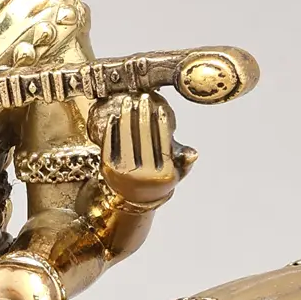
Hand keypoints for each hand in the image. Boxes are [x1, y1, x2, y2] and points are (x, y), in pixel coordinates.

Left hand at [92, 91, 195, 208]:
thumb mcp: (175, 176)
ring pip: (126, 137)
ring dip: (127, 117)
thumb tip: (194, 153)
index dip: (161, 123)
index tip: (160, 108)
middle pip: (143, 137)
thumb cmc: (157, 182)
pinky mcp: (107, 168)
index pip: (162, 143)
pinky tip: (115, 117)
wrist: (132, 200)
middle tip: (143, 98)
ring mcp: (123, 172)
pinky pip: (109, 144)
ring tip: (128, 102)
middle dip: (143, 114)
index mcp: (162, 175)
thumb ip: (184, 162)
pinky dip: (112, 129)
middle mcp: (142, 175)